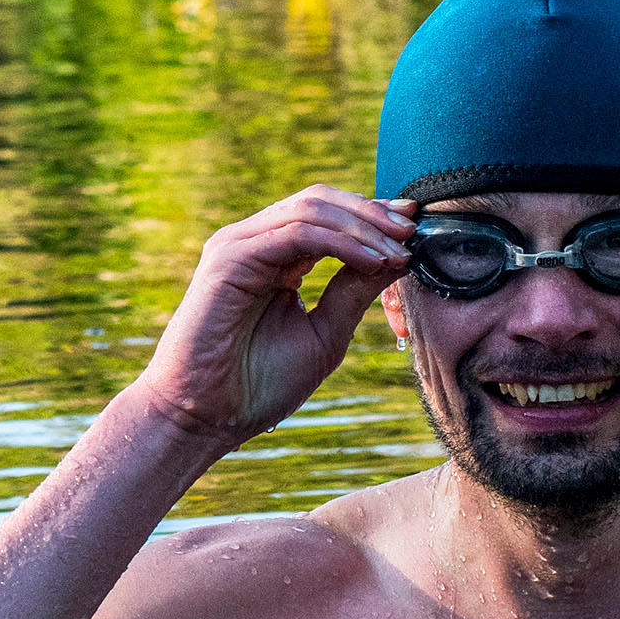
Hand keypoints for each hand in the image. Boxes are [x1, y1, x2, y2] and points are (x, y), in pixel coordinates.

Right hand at [131, 188, 408, 446]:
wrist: (204, 418)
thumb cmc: (258, 385)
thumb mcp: (325, 333)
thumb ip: (354, 292)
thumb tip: (399, 256)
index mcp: (274, 257)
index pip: (327, 215)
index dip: (373, 216)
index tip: (416, 227)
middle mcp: (254, 242)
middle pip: (322, 201)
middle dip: (373, 214)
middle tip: (413, 232)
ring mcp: (238, 245)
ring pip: (311, 208)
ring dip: (364, 226)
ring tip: (399, 252)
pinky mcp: (230, 258)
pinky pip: (296, 233)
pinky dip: (341, 242)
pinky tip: (372, 260)